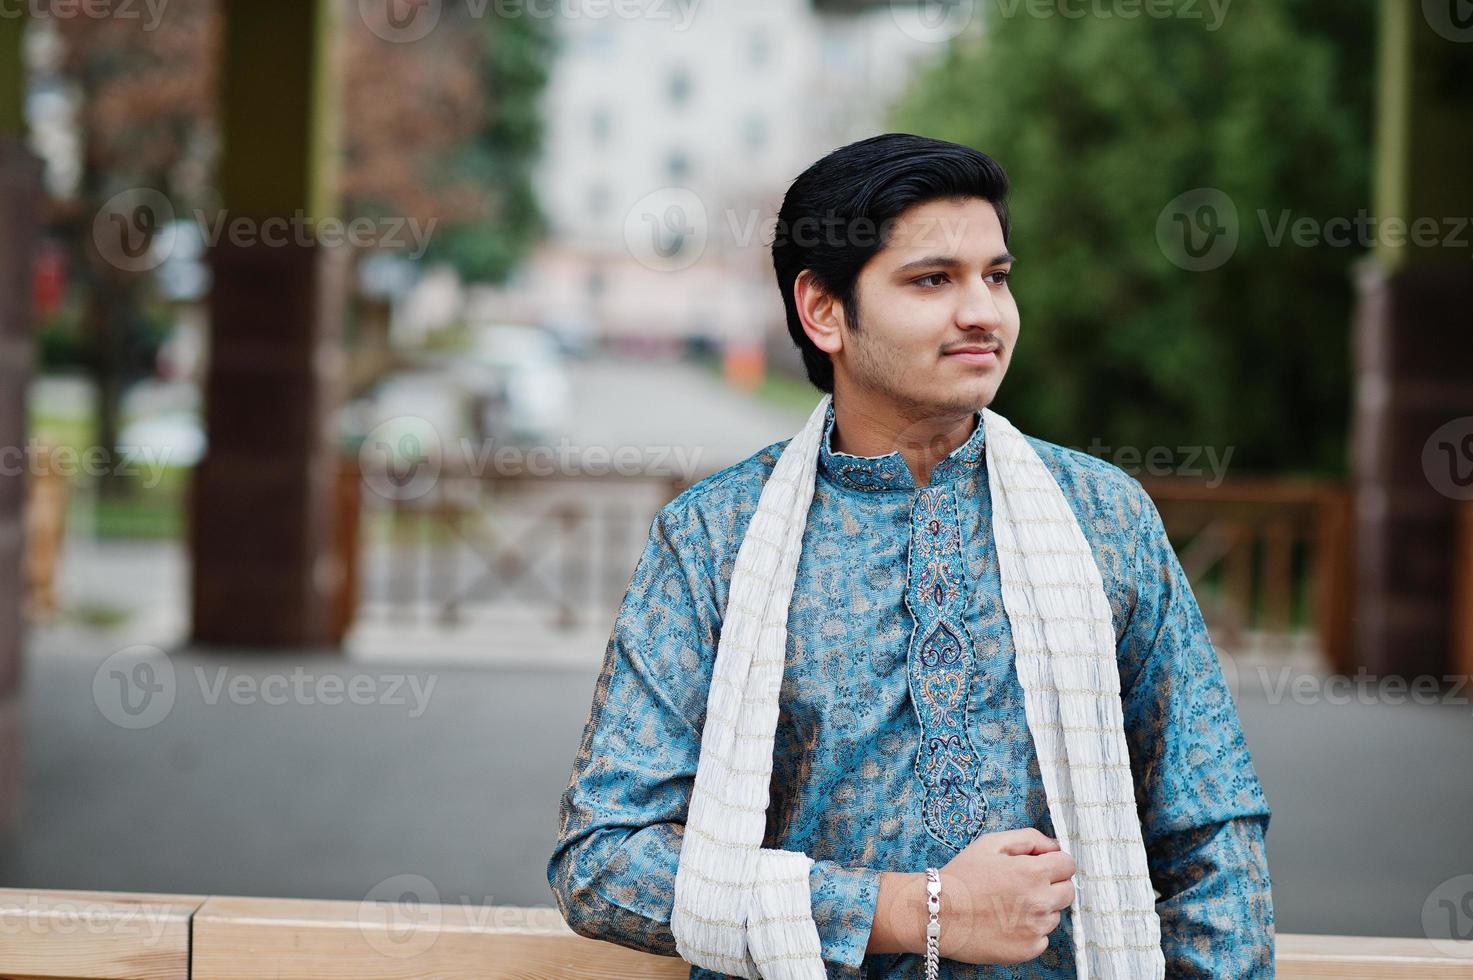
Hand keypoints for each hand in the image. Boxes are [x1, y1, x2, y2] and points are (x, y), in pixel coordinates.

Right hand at [935, 827, 1076, 964]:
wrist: (936, 913)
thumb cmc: (962, 876)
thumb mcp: (991, 843)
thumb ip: (1028, 838)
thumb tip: (1055, 846)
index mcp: (1033, 872)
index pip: (1068, 865)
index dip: (1054, 862)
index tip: (1040, 866)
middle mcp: (1040, 902)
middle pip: (1068, 891)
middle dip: (1052, 885)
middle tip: (1024, 885)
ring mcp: (1035, 929)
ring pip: (1055, 915)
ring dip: (1041, 909)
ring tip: (1009, 905)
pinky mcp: (1027, 950)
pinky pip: (1043, 938)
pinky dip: (1030, 931)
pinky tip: (1007, 923)